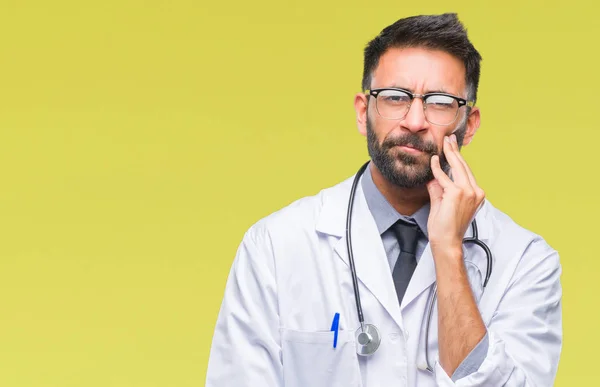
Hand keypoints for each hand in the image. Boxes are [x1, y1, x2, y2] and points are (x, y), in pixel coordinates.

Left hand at [426, 134, 484, 255]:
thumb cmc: (445, 227)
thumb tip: (434, 177)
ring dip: (450, 153)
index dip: (459, 159)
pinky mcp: (457, 193)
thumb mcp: (442, 203)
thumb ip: (439, 189)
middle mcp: (476, 192)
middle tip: (449, 139)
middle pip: (464, 166)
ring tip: (444, 142)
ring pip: (458, 167)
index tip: (453, 148)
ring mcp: (468, 192)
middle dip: (455, 151)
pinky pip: (444, 177)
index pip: (466, 172)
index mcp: (476, 194)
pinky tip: (434, 160)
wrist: (446, 241)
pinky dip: (438, 168)